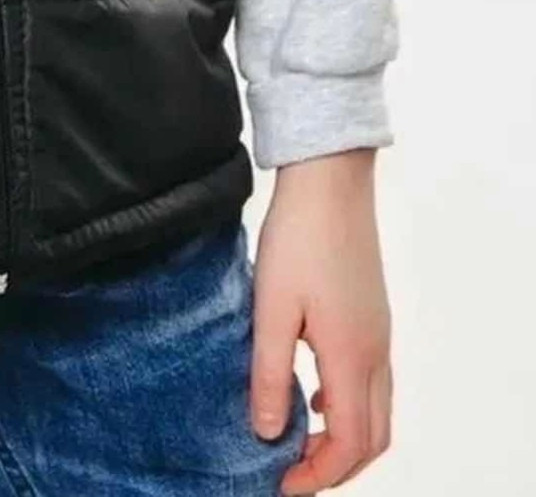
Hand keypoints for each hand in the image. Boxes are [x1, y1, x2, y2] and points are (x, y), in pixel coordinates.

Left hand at [250, 149, 391, 492]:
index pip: (348, 443)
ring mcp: (378, 333)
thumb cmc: (297, 238)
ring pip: (376, 410)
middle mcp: (375, 352)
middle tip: (292, 475)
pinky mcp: (371, 315)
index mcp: (350, 357)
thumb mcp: (270, 308)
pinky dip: (347, 405)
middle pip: (372, 437)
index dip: (318, 476)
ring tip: (299, 443)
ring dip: (345, 438)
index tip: (281, 485)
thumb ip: (269, 374)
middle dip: (336, 467)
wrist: (329, 180)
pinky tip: (311, 394)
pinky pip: (370, 381)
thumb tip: (268, 434)